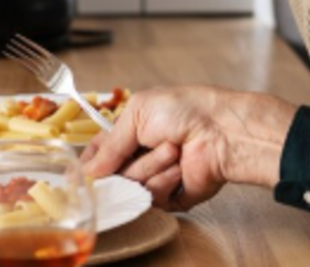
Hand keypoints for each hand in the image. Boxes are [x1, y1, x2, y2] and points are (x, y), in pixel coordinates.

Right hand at [80, 87, 297, 211]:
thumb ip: (109, 145)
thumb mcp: (137, 113)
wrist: (221, 131)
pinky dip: (165, 182)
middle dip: (130, 161)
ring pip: (132, 188)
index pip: (98, 155)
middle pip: (112, 177)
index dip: (91, 165)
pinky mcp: (171, 197)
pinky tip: (180, 168)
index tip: (87, 170)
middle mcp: (139, 157)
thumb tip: (89, 171)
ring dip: (151, 167)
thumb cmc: (185, 110)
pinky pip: (153, 200)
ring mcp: (155, 177)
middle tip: (152, 143)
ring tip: (174, 150)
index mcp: (129, 132)